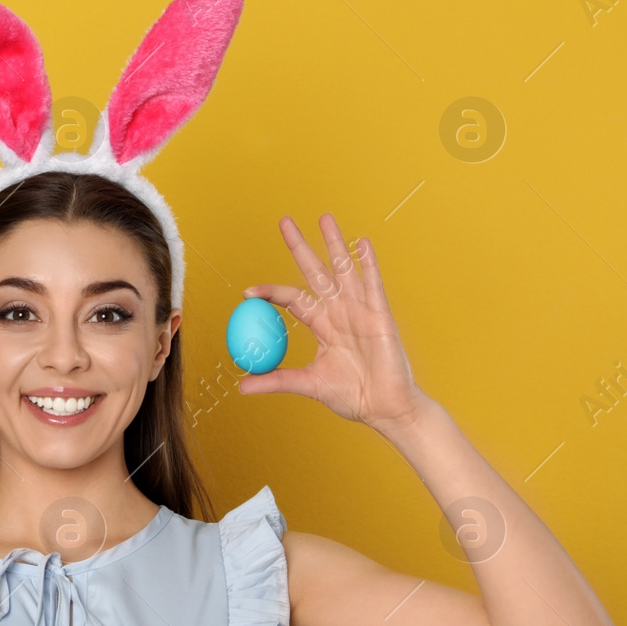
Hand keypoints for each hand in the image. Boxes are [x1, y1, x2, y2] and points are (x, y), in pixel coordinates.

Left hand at [239, 214, 427, 431]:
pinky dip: (368, 263)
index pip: (292, 298)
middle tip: (284, 221)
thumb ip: (277, 380)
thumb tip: (242, 386)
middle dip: (300, 246)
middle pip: (315, 271)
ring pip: (344, 269)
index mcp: (321, 325)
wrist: (384, 407)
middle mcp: (339, 311)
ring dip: (334, 243)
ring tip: (324, 217)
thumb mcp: (308, 384)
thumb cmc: (351, 395)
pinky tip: (362, 243)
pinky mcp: (380, 315)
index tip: (247, 292)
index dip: (271, 292)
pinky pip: (373, 284)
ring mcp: (360, 310)